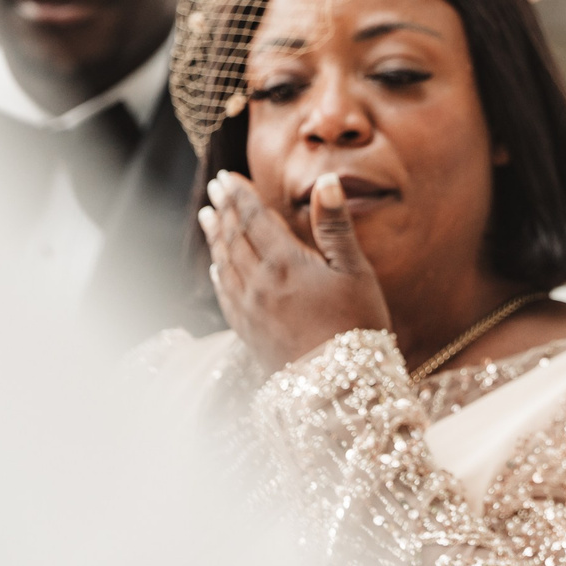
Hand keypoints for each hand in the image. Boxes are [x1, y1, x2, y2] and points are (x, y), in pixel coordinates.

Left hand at [201, 171, 390, 370]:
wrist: (339, 388)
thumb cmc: (358, 326)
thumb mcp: (356, 271)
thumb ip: (335, 226)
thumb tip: (327, 182)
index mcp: (286, 263)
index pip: (254, 218)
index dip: (240, 195)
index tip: (226, 177)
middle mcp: (259, 283)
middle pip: (234, 238)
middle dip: (223, 210)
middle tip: (214, 189)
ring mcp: (250, 310)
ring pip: (224, 264)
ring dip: (215, 238)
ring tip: (207, 218)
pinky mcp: (249, 333)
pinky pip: (224, 296)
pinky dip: (217, 275)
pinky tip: (216, 269)